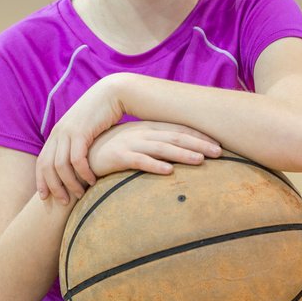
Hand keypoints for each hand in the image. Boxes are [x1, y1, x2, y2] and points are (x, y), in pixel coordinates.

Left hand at [36, 76, 125, 202]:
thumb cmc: (102, 116)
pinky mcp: (81, 131)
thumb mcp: (84, 131)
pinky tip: (92, 181)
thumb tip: (74, 167)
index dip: (40, 181)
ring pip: (61, 166)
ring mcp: (68, 132)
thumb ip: (77, 147)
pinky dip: (83, 173)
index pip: (41, 162)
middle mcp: (58, 133)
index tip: (44, 198)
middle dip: (53, 187)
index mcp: (56, 134)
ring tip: (80, 194)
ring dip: (70, 183)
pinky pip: (77, 159)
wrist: (112, 94)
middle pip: (47, 166)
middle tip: (63, 202)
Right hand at [87, 121, 221, 178]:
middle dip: (199, 144)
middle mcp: (141, 133)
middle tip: (219, 151)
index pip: (178, 130)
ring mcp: (129, 144)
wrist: (81, 156)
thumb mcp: (135, 144)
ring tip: (201, 161)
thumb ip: (154, 146)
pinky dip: (154, 165)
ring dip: (182, 154)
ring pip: (161, 148)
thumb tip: (177, 153)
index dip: (198, 136)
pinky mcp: (118, 157)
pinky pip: (139, 161)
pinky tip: (169, 171)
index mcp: (147, 129)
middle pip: (175, 138)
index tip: (218, 143)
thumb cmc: (111, 152)